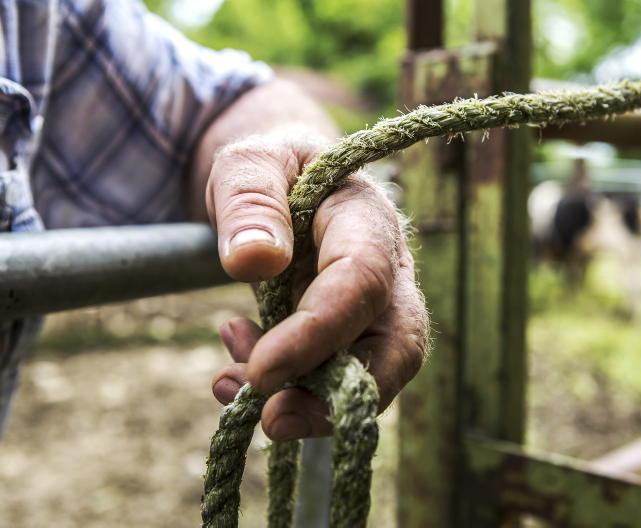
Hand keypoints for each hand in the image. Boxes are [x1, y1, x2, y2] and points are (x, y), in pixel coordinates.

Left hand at [206, 130, 428, 440]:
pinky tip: (231, 370)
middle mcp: (387, 272)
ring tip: (227, 385)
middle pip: (398, 346)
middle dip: (341, 396)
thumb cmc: (271, 167)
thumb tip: (252, 262)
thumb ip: (250, 198)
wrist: (284, 183)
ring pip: (371, 375)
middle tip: (272, 421)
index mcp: (366, 219)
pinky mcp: (351, 337)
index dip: (319, 332)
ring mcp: (374, 309)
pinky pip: (333, 379)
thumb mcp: (248, 162)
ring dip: (307, 401)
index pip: (363, 280)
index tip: (259, 370)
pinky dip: (285, 388)